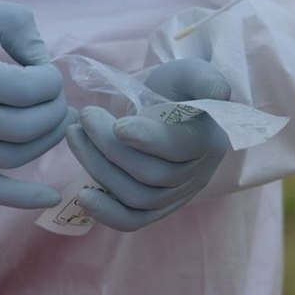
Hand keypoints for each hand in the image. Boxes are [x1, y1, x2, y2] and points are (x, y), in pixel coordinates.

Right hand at [0, 0, 75, 207]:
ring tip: (55, 119)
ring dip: (48, 139)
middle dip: (55, 107)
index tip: (42, 69)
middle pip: (31, 126)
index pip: (33, 89)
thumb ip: (22, 27)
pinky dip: (20, 199)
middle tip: (51, 93)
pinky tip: (51, 198)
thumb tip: (47, 63)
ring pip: (18, 157)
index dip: (52, 78)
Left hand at [66, 58, 230, 231]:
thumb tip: (220, 91)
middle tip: (85, 115)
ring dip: (98, 167)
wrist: (165, 107)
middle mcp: (198, 174)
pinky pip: (133, 221)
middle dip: (110, 146)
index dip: (147, 139)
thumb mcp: (190, 73)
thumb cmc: (175, 88)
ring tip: (75, 135)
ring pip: (137, 196)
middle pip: (151, 174)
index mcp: (208, 140)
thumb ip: (204, 78)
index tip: (118, 124)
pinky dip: (107, 213)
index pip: (178, 148)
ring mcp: (178, 196)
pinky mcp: (157, 208)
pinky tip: (83, 195)